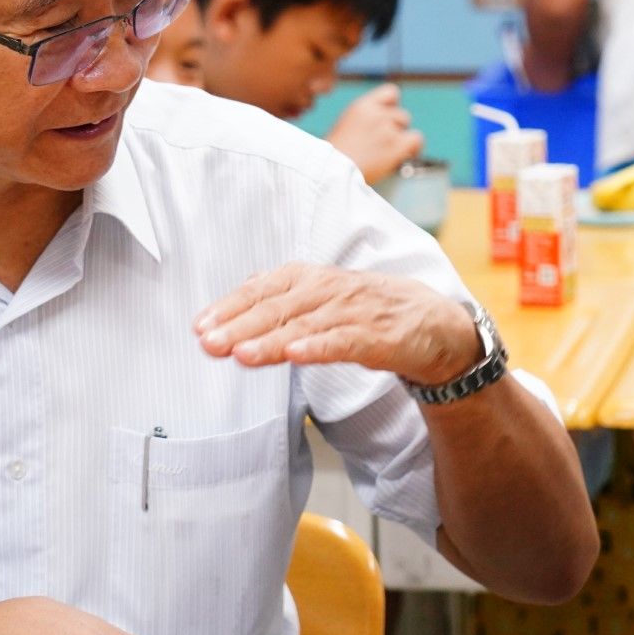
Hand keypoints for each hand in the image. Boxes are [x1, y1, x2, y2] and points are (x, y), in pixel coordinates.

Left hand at [197, 262, 480, 385]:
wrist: (432, 324)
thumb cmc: (369, 312)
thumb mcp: (323, 298)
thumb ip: (285, 299)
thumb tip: (243, 296)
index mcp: (311, 278)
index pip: (263, 288)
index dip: (230, 306)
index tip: (200, 326)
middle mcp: (328, 289)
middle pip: (277, 306)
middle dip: (239, 325)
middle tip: (208, 343)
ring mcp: (352, 311)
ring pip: (304, 325)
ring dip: (269, 339)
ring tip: (239, 354)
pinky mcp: (376, 335)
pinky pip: (342, 341)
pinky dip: (318, 347)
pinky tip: (295, 356)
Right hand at [327, 84, 422, 184]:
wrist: (332, 173)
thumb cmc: (334, 158)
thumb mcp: (345, 128)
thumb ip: (365, 122)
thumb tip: (385, 126)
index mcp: (361, 107)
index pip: (391, 93)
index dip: (393, 107)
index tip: (389, 120)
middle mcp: (376, 114)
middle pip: (400, 115)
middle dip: (396, 129)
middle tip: (384, 146)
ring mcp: (387, 129)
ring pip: (406, 125)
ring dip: (401, 139)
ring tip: (389, 154)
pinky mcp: (396, 145)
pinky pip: (417, 139)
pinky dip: (414, 147)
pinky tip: (407, 156)